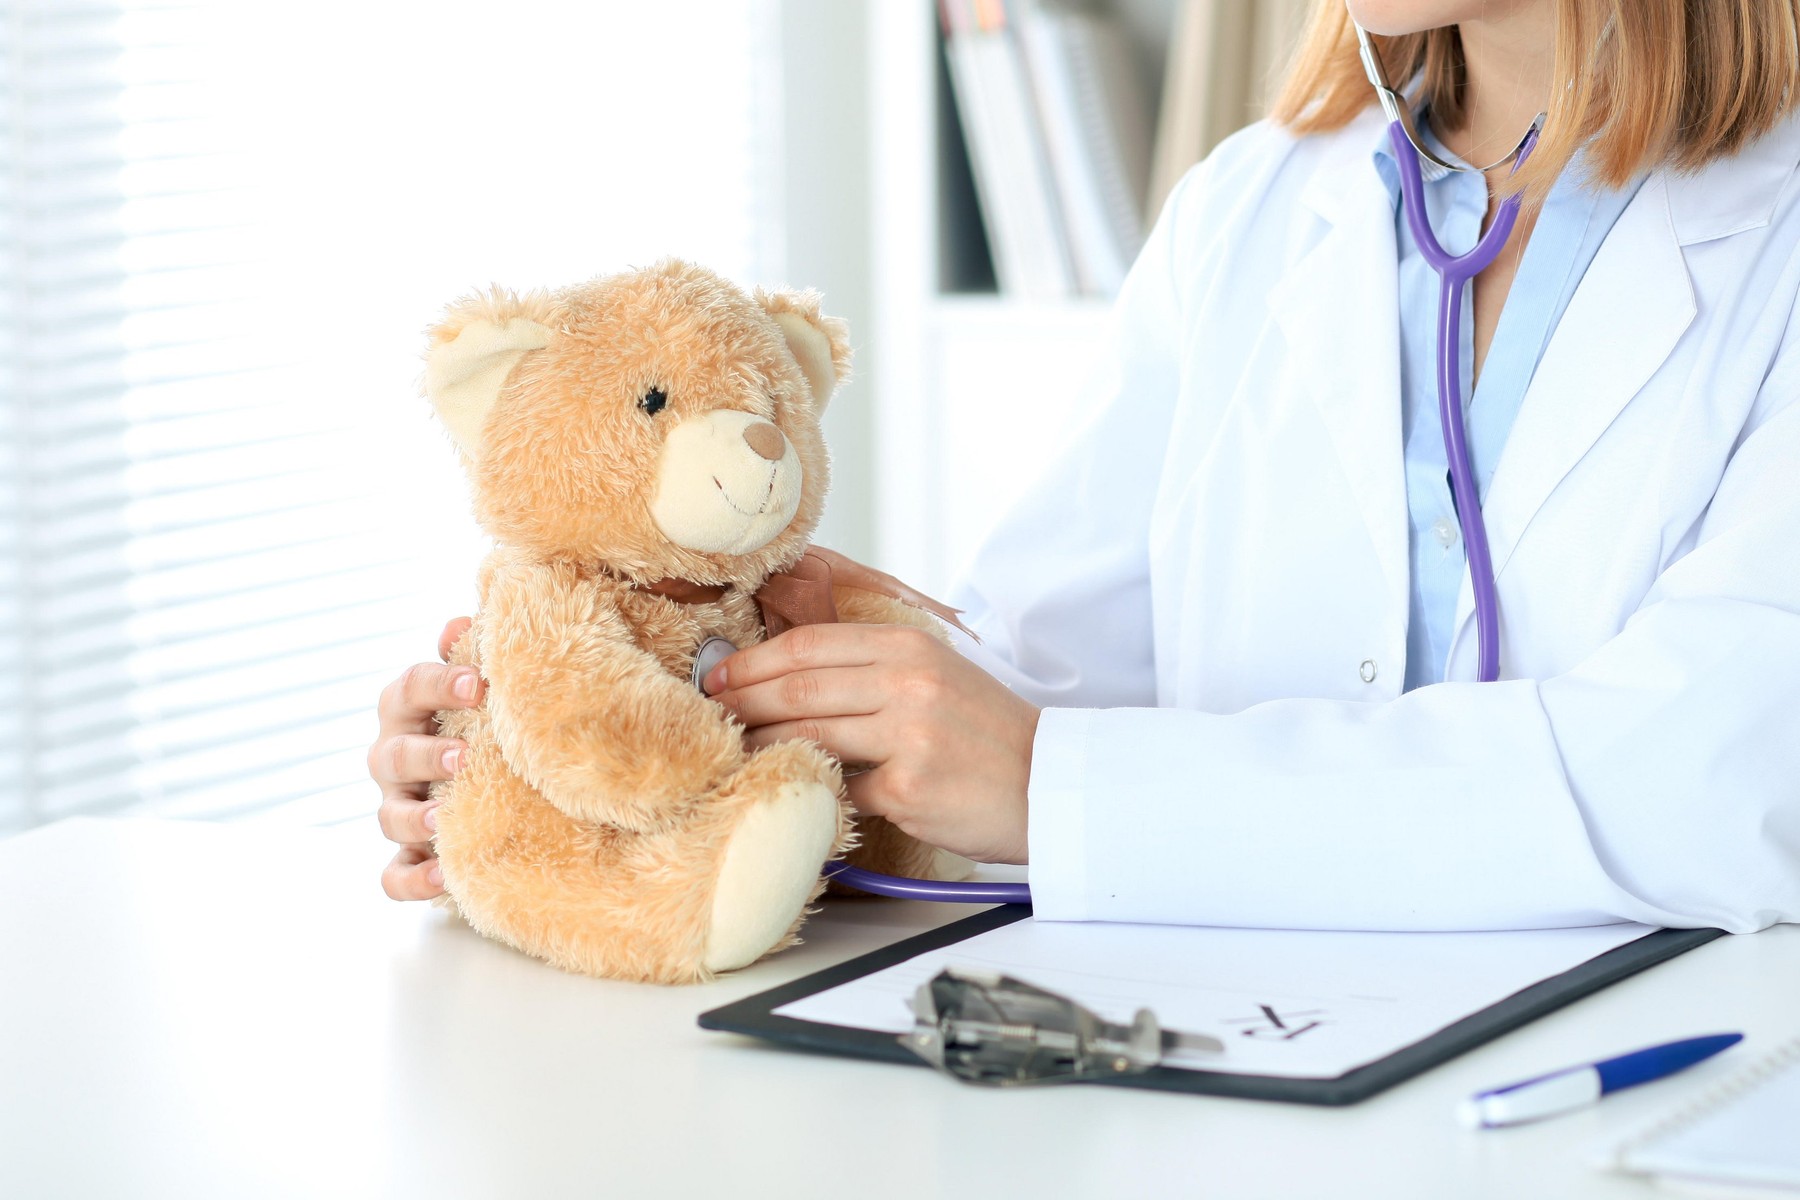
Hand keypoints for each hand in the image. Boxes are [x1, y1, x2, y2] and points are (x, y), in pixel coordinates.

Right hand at [369, 618, 486, 899]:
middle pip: (392, 755)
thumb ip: (471, 651)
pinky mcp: (410, 856)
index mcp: (410, 711)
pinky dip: (412, 879)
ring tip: (444, 818)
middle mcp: (395, 760)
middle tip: (462, 756)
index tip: (477, 683)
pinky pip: (395, 875)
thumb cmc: (481, 716)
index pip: (409, 689)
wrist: (492, 776)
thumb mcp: (480, 682)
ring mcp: (399, 809)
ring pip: (389, 816)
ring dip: (415, 817)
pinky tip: (441, 878)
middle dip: (424, 755)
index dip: (437, 684)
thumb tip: (461, 622)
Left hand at [705, 625, 1037, 864]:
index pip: (808, 645)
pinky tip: (786, 790)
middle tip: (710, 715)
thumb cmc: (987, 733)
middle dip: (741, 702)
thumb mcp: (939, 674)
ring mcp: (907, 737)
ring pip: (806, 737)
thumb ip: (874, 669)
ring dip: (761, 747)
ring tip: (736, 753)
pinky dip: (808, 790)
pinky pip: (838, 789)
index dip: (752, 661)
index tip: (718, 676)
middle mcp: (906, 684)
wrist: (1048, 782)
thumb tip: (795, 676)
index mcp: (909, 647)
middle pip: (796, 689)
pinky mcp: (906, 789)